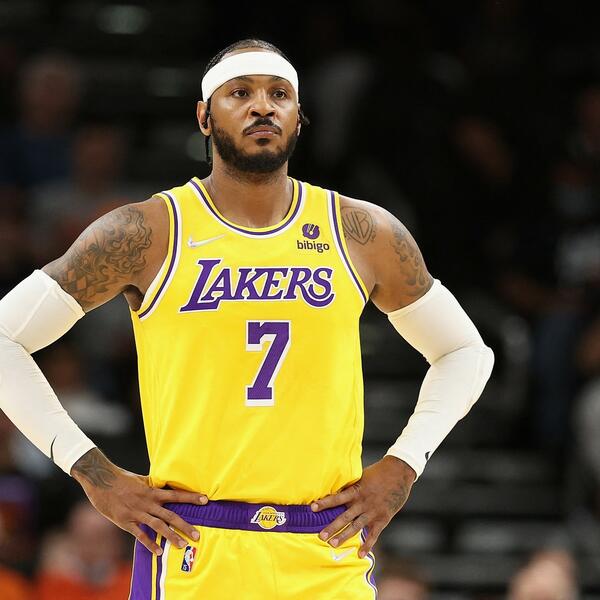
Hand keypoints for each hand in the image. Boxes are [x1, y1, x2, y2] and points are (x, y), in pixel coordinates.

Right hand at [71, 448, 206, 554]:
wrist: (101, 481)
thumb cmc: (121, 478)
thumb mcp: (141, 479)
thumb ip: (153, 485)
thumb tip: (165, 484)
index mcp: (152, 491)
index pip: (176, 494)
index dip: (191, 497)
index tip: (206, 500)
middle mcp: (148, 502)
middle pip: (170, 515)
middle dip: (185, 525)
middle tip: (198, 535)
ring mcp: (137, 513)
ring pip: (158, 526)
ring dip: (171, 536)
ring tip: (183, 545)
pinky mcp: (125, 521)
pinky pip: (140, 534)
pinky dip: (149, 544)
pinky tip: (159, 552)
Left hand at [311, 456, 415, 557]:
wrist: (399, 472)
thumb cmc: (379, 472)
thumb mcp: (362, 476)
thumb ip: (352, 486)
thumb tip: (337, 490)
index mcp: (357, 490)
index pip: (337, 498)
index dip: (325, 503)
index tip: (312, 508)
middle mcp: (363, 502)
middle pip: (345, 517)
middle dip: (332, 527)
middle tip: (320, 536)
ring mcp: (373, 512)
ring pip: (356, 527)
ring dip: (344, 536)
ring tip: (333, 544)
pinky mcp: (383, 518)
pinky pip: (373, 534)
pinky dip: (367, 545)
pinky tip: (360, 553)